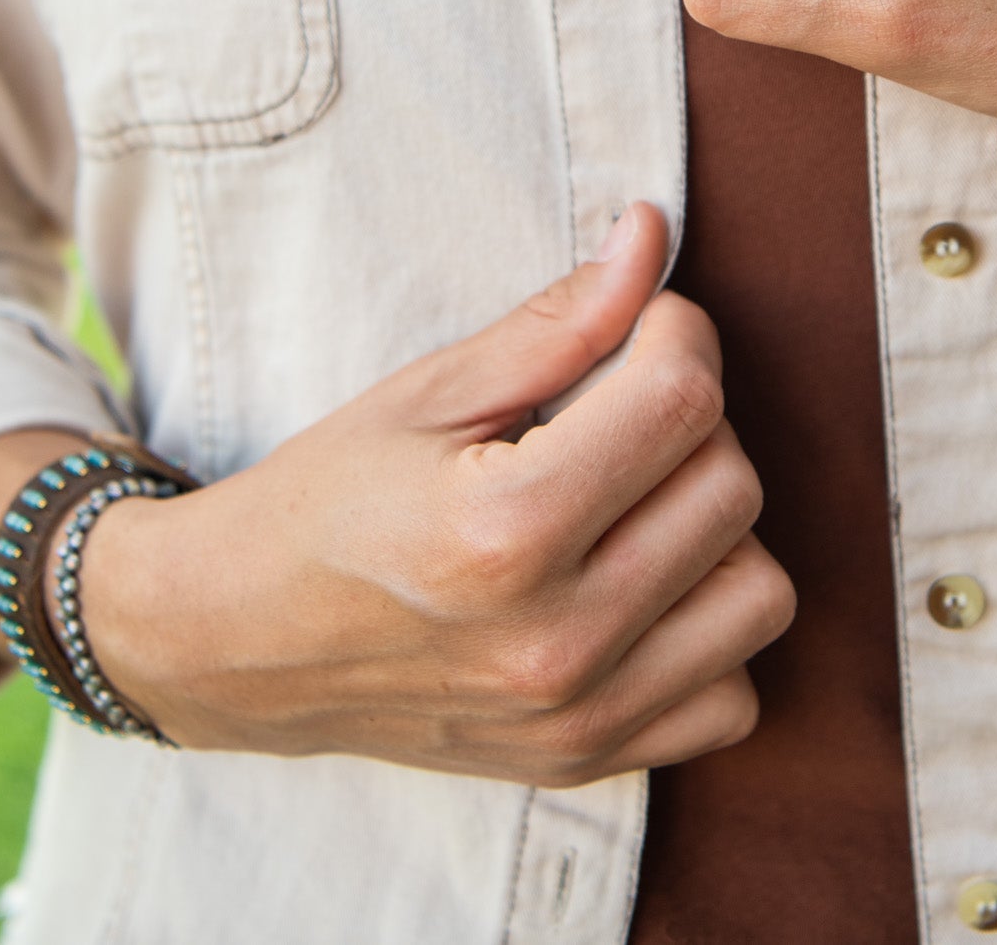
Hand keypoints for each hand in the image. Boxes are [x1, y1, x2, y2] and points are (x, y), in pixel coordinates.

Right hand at [75, 204, 794, 783]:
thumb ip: (558, 321)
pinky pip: (733, 696)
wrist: (237, 643)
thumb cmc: (327, 502)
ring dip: (714, 530)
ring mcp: (576, 715)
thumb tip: (653, 235)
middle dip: (689, 422)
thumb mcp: (427, 391)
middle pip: (731, 487)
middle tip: (611, 412)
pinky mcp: (586, 760)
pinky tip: (637, 589)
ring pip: (758, 592)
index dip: (674, 334)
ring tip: (631, 503)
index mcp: (503, 530)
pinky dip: (706, 636)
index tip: (632, 329)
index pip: (684, 399)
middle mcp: (553, 638)